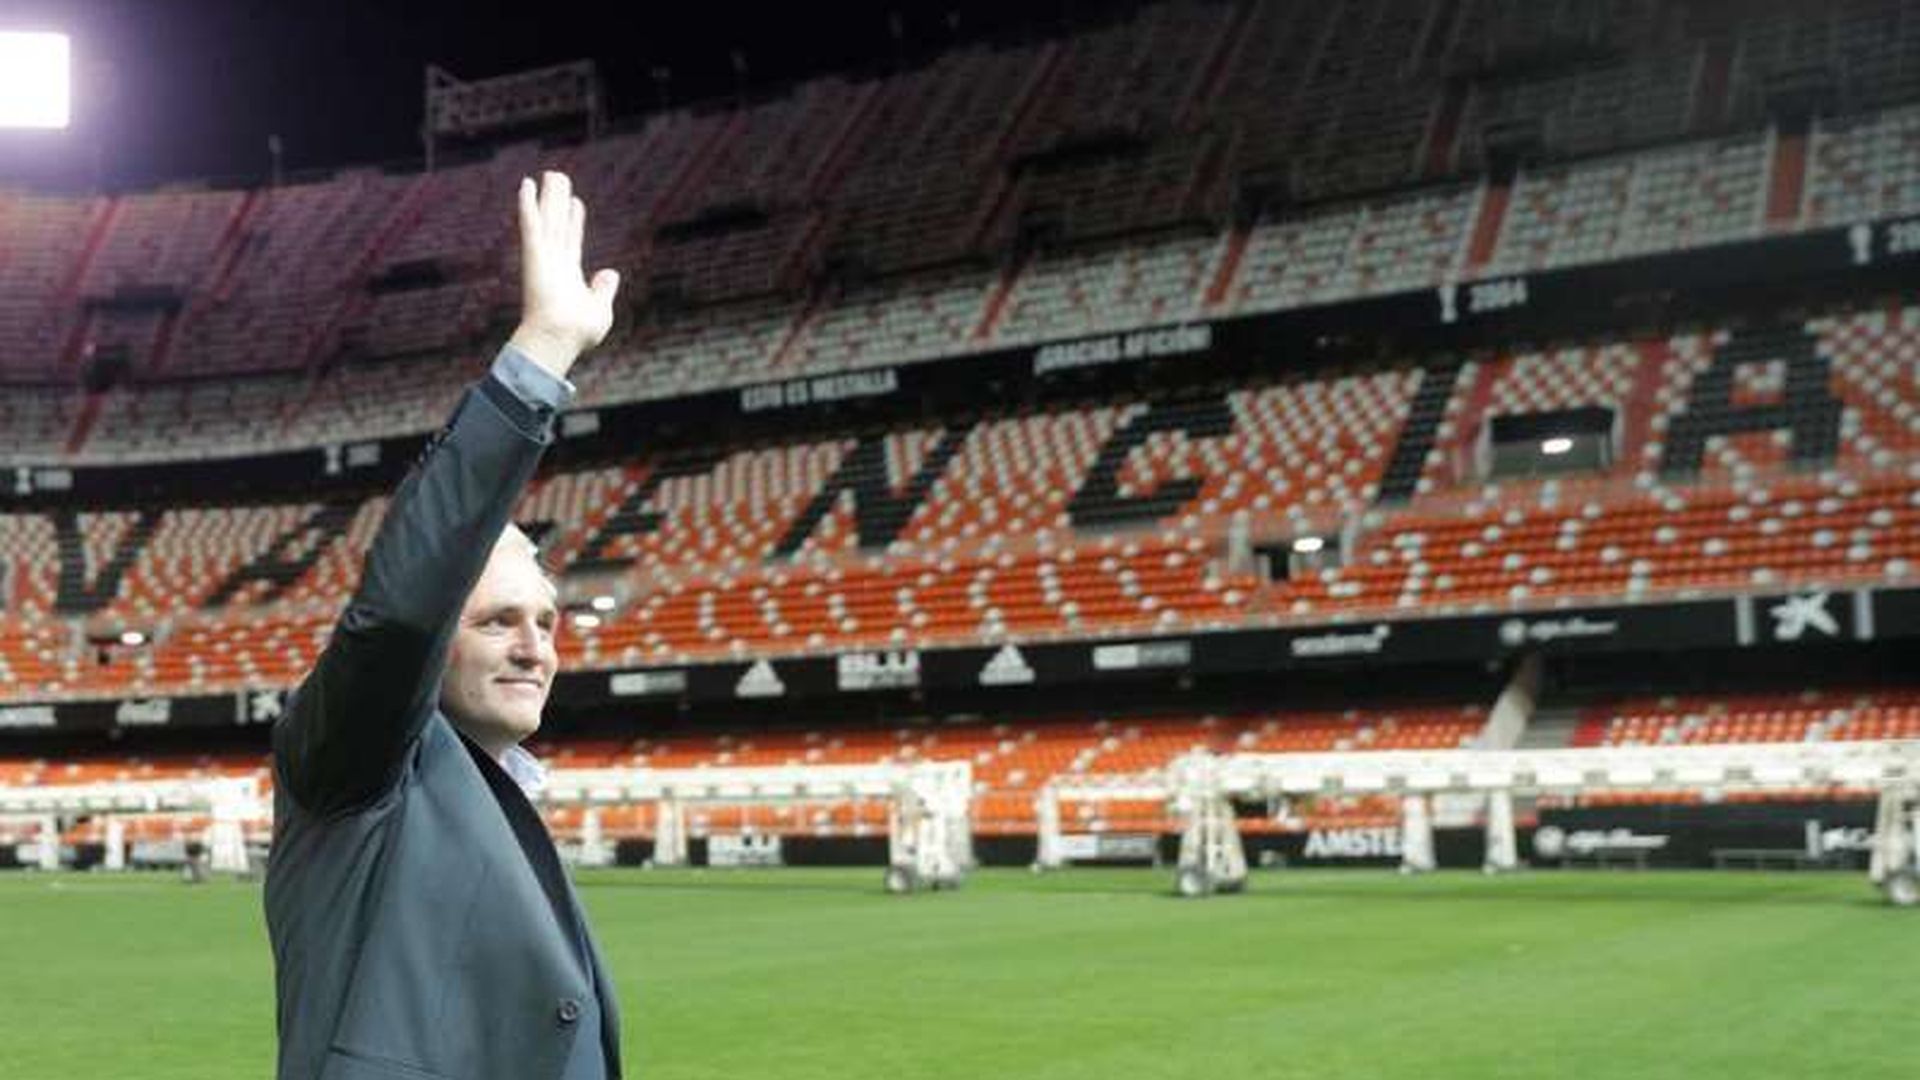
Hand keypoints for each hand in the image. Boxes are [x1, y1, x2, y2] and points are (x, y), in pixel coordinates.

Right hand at [507, 171, 620, 378]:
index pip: (572, 240)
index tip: (576, 203)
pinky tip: (527, 184)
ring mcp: (543, 257)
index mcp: (568, 274)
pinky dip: (528, 204)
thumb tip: (610, 273)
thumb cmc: (577, 333)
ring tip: (550, 174)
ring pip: (546, 218)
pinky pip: (530, 224)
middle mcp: (554, 262)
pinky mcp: (534, 255)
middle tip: (558, 177)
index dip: (574, 220)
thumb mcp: (600, 309)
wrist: (560, 339)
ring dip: (546, 196)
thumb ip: (604, 290)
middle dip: (558, 201)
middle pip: (557, 224)